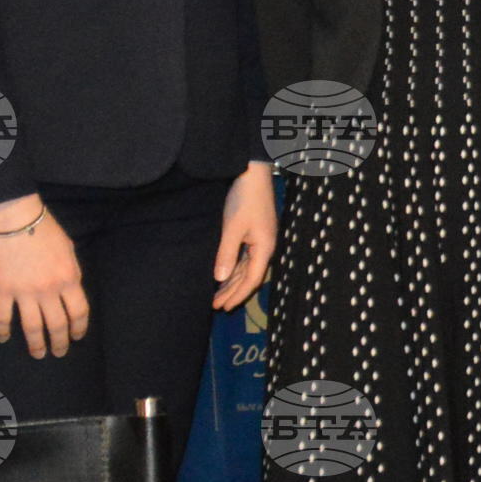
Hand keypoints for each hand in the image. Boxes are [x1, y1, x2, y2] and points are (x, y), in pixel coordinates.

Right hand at [0, 195, 86, 357]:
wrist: (15, 218)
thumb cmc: (44, 229)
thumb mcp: (68, 249)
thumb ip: (71, 272)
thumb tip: (71, 289)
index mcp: (69, 278)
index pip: (79, 312)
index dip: (79, 328)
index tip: (77, 337)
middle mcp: (49, 290)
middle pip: (57, 325)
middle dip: (60, 342)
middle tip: (58, 353)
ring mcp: (24, 292)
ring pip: (32, 327)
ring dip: (36, 344)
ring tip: (38, 354)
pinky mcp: (2, 290)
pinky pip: (2, 317)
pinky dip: (3, 331)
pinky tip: (3, 339)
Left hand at [212, 162, 275, 309]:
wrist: (253, 173)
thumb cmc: (244, 199)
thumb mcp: (232, 227)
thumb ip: (227, 254)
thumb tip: (220, 279)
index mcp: (264, 248)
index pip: (251, 280)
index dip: (237, 295)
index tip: (222, 308)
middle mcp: (265, 247)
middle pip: (249, 276)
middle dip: (233, 292)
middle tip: (215, 306)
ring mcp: (261, 239)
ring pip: (246, 267)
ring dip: (232, 281)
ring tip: (217, 294)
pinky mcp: (255, 232)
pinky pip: (245, 257)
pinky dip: (234, 268)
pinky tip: (225, 273)